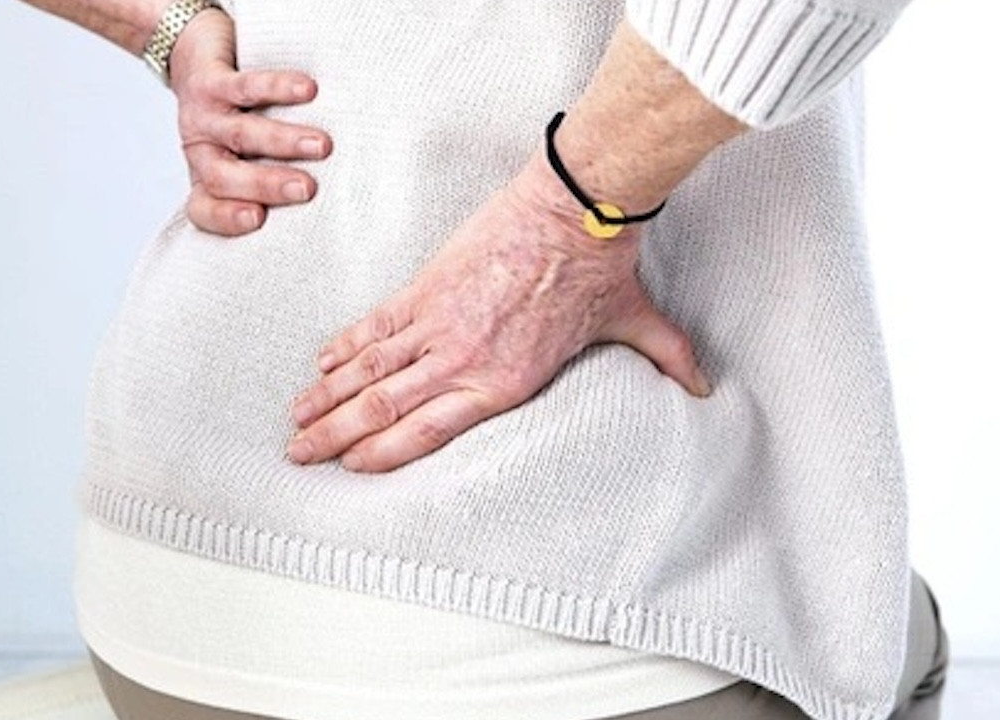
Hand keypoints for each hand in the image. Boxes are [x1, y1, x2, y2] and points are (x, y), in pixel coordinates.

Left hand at [168, 9, 331, 234]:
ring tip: (322, 145)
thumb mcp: (244, 156)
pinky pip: (245, 87)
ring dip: (283, 141)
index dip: (224, 218)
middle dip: (266, 184)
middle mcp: (200, 152)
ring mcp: (203, 116)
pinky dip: (277, 88)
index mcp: (207, 179)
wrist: (196, 56)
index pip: (203, 209)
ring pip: (240, 134)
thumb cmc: (237, 117)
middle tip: (307, 188)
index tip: (258, 219)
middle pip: (222, 177)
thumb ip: (272, 180)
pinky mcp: (210, 79)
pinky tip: (308, 90)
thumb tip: (329, 202)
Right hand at [285, 152, 710, 472]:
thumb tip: (705, 386)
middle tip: (297, 455)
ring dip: (325, 397)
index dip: (380, 455)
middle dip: (333, 437)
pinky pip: (374, 325)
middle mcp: (460, 361)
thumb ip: (666, 360)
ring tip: (295, 418)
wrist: (576, 206)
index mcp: (503, 383)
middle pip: (380, 409)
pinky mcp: (427, 286)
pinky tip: (320, 363)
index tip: (351, 470)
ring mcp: (437, 323)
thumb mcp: (635, 324)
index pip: (426, 432)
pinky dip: (343, 346)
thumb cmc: (602, 269)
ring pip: (366, 370)